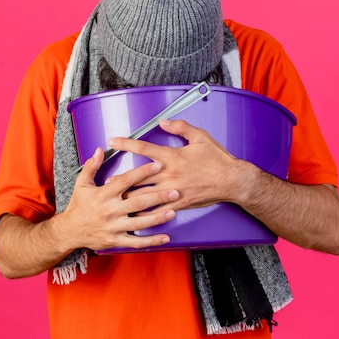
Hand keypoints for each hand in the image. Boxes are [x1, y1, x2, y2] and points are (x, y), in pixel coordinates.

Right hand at [54, 147, 179, 250]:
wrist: (69, 231)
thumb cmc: (78, 206)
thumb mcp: (82, 184)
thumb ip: (92, 166)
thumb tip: (100, 149)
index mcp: (104, 194)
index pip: (126, 180)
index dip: (142, 172)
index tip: (158, 165)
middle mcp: (110, 210)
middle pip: (138, 202)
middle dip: (158, 196)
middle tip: (175, 190)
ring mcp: (114, 227)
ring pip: (140, 222)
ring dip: (158, 217)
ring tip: (174, 211)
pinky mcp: (116, 240)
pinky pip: (136, 242)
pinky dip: (151, 241)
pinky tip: (165, 237)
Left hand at [107, 119, 246, 211]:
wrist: (232, 181)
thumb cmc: (217, 159)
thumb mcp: (200, 137)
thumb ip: (180, 127)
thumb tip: (163, 122)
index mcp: (172, 156)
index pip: (144, 148)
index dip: (126, 144)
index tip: (112, 141)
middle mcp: (169, 174)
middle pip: (138, 176)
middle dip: (120, 178)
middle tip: (106, 179)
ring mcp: (173, 191)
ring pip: (144, 195)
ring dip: (129, 197)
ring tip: (115, 199)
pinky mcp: (179, 203)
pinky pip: (158, 209)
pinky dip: (146, 212)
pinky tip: (136, 216)